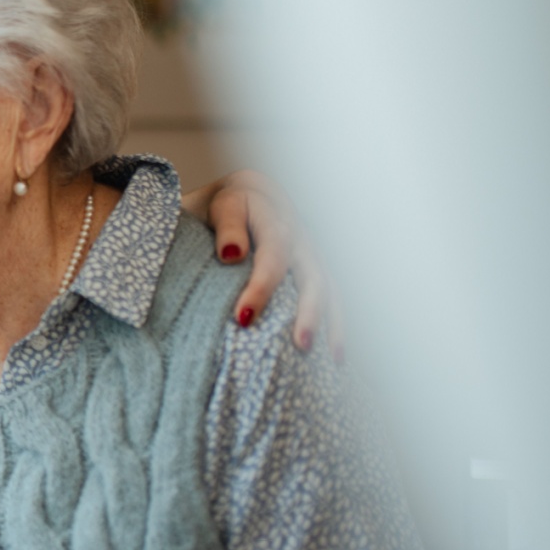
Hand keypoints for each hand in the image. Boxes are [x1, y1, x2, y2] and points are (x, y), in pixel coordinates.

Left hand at [182, 169, 339, 357]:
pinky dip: (336, 323)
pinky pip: (331, 294)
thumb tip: (232, 255)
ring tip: (322, 355)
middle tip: (299, 345)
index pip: (271, 251)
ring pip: (325, 284)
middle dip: (306, 310)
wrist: (242, 193)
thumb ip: (225, 226)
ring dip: (326, 320)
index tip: (243, 318)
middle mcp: (295, 229)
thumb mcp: (213, 207)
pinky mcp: (315, 265)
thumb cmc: (219, 206)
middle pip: (309, 271)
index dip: (261, 286)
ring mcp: (309, 248)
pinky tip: (335, 355)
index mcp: (267, 211)